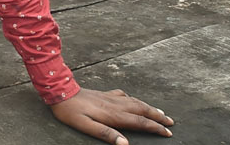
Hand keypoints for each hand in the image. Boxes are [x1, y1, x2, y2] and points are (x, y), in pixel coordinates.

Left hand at [51, 88, 172, 143]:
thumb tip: (125, 144)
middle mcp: (114, 104)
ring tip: (160, 112)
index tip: (167, 133)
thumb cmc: (70, 112)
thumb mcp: (86, 126)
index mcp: (113, 115)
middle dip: (157, 117)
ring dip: (149, 107)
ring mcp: (109, 97)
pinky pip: (123, 95)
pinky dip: (133, 99)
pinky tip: (132, 99)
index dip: (154, 128)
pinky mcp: (103, 93)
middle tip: (170, 122)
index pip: (139, 122)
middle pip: (141, 110)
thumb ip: (106, 134)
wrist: (59, 90)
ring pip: (134, 101)